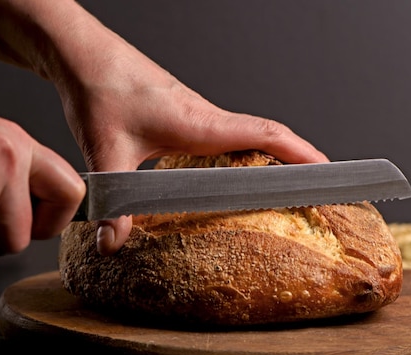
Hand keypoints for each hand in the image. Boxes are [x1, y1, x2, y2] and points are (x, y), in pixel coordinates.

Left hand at [52, 30, 328, 255]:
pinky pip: (227, 133)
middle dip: (298, 157)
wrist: (82, 54)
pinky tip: (234, 169)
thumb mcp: (107, 152)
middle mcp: (206, 117)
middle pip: (268, 135)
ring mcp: (196, 114)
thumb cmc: (100, 88)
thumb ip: (114, 203)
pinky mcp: (183, 115)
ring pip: (248, 133)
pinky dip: (245, 149)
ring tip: (288, 181)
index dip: (301, 153)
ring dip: (274, 152)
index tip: (328, 171)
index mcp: (200, 123)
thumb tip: (113, 243)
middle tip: (318, 184)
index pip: (266, 135)